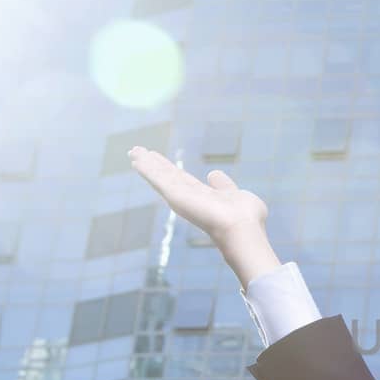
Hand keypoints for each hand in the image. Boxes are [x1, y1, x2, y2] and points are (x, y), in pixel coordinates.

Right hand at [126, 145, 267, 244]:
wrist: (243, 228)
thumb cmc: (247, 218)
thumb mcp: (237, 195)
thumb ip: (225, 186)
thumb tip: (214, 174)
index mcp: (204, 197)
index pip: (183, 180)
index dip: (171, 170)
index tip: (159, 160)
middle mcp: (190, 198)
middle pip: (167, 176)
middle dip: (153, 164)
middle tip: (137, 152)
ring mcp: (181, 197)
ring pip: (160, 176)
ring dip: (146, 163)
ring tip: (133, 151)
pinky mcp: (175, 196)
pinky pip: (158, 178)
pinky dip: (146, 168)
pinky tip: (135, 159)